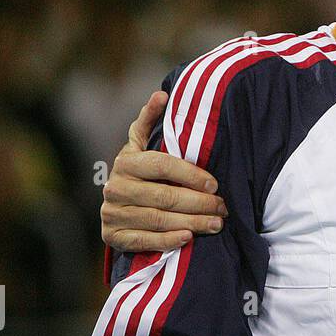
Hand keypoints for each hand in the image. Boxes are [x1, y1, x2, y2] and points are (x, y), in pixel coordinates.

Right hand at [100, 90, 226, 252]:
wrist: (121, 206)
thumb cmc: (145, 172)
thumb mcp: (144, 145)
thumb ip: (150, 122)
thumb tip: (161, 94)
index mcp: (126, 161)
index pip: (162, 165)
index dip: (190, 175)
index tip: (215, 184)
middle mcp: (115, 187)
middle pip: (164, 196)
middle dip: (199, 203)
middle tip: (223, 207)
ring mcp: (112, 213)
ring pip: (157, 219)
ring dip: (191, 223)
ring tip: (216, 224)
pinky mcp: (112, 237)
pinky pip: (142, 241)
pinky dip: (167, 241)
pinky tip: (188, 238)